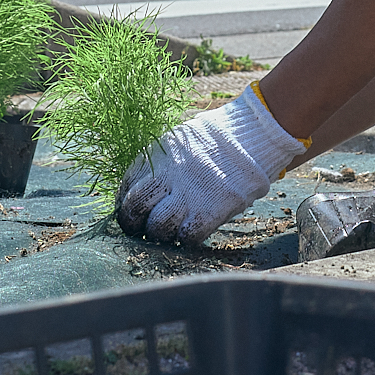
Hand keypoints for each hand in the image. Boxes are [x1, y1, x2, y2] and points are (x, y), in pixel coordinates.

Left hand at [116, 85, 305, 246]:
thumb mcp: (176, 143)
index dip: (125, 204)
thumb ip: (156, 166)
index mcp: (156, 157)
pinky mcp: (208, 211)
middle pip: (134, 209)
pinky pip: (187, 236)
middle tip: (142, 228)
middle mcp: (166, 176)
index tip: (131, 212)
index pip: (126, 187)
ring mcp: (187, 195)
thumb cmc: (212, 142)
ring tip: (170, 229)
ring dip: (161, 233)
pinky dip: (186, 238)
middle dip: (134, 223)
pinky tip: (192, 230)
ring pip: (158, 227)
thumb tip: (137, 190)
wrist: (249, 136)